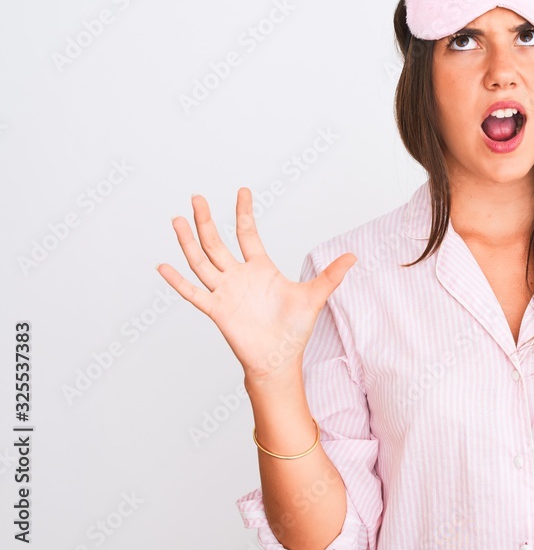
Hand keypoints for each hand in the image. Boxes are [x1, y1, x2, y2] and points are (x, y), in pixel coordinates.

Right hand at [156, 188, 356, 381]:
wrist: (280, 359)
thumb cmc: (295, 330)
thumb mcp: (315, 296)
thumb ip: (331, 275)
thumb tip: (354, 256)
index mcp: (261, 269)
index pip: (248, 233)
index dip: (244, 213)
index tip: (242, 191)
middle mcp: (239, 277)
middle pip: (218, 242)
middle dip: (207, 220)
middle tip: (197, 197)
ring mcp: (226, 292)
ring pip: (202, 261)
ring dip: (189, 241)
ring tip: (178, 219)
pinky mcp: (217, 310)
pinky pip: (193, 293)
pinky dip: (178, 281)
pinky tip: (162, 266)